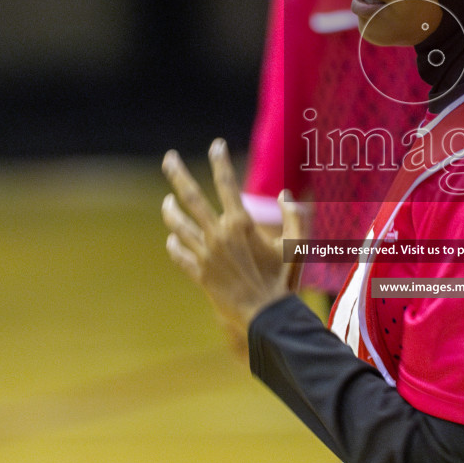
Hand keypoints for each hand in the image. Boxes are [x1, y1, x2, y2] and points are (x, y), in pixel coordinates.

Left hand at [161, 140, 303, 356]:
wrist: (265, 318)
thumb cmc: (284, 281)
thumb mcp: (296, 246)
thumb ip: (295, 218)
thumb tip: (286, 194)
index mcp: (241, 223)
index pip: (227, 183)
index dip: (221, 161)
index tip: (217, 144)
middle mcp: (218, 234)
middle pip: (191, 197)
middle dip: (178, 174)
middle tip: (168, 158)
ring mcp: (205, 254)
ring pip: (180, 225)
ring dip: (171, 211)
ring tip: (167, 201)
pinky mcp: (199, 274)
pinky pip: (180, 254)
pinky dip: (175, 244)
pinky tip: (172, 238)